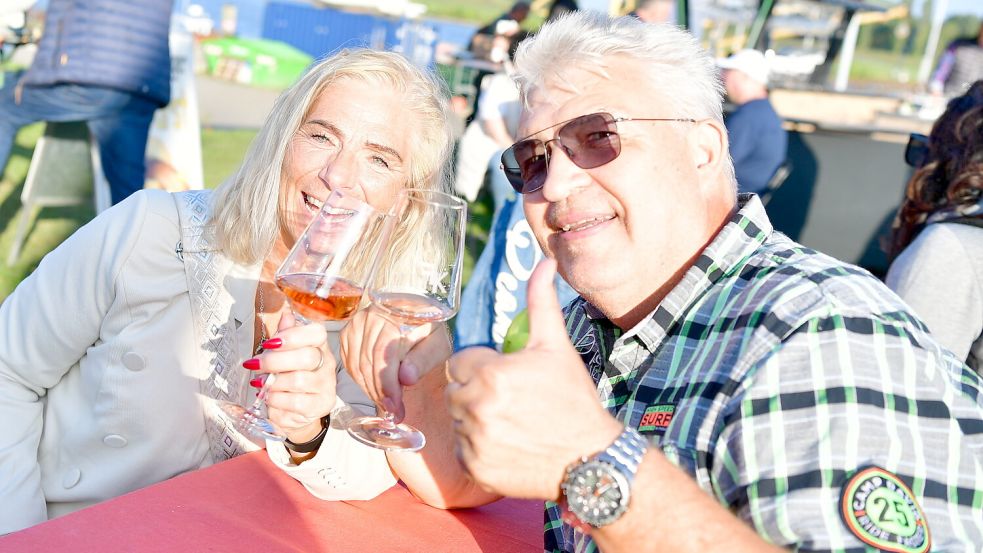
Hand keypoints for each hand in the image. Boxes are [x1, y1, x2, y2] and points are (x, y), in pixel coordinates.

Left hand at [258, 311, 336, 442]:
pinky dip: (276, 399)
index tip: (271, 343)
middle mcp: (327, 364)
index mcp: (319, 346)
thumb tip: (286, 313)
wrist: (297, 411)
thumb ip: (285, 334)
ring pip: (298, 380)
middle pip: (306, 357)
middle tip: (256, 364)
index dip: (294, 336)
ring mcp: (326, 386)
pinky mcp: (320, 405)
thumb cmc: (288, 377)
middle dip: (275, 361)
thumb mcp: (284, 354)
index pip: (317, 333)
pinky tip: (268, 396)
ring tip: (260, 383)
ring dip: (273, 382)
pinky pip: (295, 401)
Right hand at [339, 307, 451, 421]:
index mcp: (396, 317)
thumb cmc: (429, 328)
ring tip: (385, 403)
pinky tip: (373, 388)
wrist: (417, 310)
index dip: (388, 386)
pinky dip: (360, 379)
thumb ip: (423, 360)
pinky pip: (349, 362)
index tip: (395, 407)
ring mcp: (358, 322)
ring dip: (369, 388)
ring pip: (356, 364)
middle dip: (379, 392)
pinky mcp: (349, 331)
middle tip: (391, 410)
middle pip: (367, 362)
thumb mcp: (438, 343)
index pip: (384, 356)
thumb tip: (406, 378)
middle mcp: (373, 316)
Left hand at [446, 258, 621, 499]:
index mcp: (491, 373)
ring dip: (476, 419)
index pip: (459, 362)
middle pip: (455, 390)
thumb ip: (541, 302)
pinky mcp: (474, 468)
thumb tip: (544, 261)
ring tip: (511, 423)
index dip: (483, 367)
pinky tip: (507, 445)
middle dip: (476, 391)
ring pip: (456, 419)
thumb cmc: (574, 399)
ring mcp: (474, 441)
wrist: (591, 458)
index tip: (508, 378)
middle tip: (511, 401)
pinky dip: (477, 448)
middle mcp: (477, 407)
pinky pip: (461, 449)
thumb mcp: (556, 347)